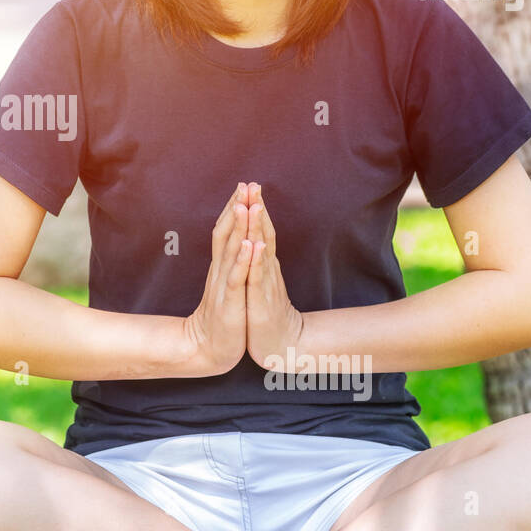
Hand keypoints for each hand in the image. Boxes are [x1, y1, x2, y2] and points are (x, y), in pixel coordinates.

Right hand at [182, 181, 253, 376]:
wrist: (208, 349)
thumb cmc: (222, 317)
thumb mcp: (225, 285)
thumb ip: (228, 263)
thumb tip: (234, 241)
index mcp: (221, 266)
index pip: (226, 230)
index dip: (234, 207)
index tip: (243, 185)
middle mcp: (220, 271)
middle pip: (227, 233)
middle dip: (236, 208)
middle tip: (244, 184)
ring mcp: (224, 286)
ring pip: (231, 251)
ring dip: (238, 228)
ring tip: (245, 205)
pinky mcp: (230, 303)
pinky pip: (237, 279)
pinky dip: (243, 261)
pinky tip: (251, 246)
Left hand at [243, 184, 304, 370]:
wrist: (281, 346)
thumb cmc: (268, 314)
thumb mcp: (263, 283)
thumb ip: (263, 262)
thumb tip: (261, 240)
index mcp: (264, 265)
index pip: (260, 231)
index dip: (255, 208)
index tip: (249, 185)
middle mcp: (267, 270)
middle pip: (263, 233)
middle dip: (257, 209)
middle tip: (253, 184)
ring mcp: (265, 285)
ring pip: (261, 251)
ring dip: (258, 228)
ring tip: (256, 205)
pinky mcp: (260, 301)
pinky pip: (257, 278)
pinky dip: (255, 261)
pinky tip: (254, 246)